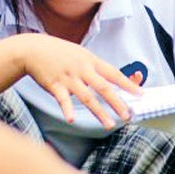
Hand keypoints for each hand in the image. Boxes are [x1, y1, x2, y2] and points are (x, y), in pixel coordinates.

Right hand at [12, 33, 141, 126]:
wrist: (33, 49)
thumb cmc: (60, 53)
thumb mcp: (81, 54)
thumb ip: (95, 67)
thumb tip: (114, 79)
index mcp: (91, 61)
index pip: (114, 73)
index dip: (128, 84)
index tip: (141, 94)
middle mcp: (82, 69)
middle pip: (104, 88)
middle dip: (117, 102)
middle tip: (127, 115)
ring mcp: (68, 78)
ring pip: (87, 97)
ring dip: (99, 112)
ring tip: (109, 124)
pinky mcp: (54, 85)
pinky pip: (62, 100)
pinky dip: (67, 110)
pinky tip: (72, 119)